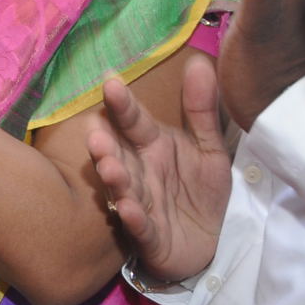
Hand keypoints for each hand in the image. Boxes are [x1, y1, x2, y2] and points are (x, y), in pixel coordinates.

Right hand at [85, 58, 228, 282]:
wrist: (209, 243)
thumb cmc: (199, 191)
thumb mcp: (209, 148)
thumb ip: (202, 109)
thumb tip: (199, 61)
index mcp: (151, 147)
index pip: (134, 122)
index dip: (123, 105)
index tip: (110, 82)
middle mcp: (139, 172)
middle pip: (118, 156)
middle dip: (105, 146)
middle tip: (95, 133)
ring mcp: (140, 203)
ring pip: (123, 189)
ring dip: (114, 179)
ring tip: (109, 167)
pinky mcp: (149, 235)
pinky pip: (140, 226)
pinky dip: (133, 218)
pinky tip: (128, 209)